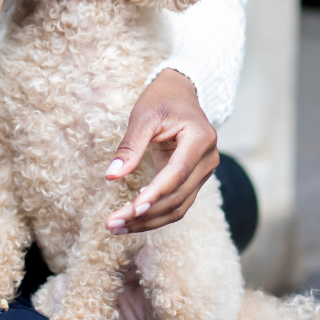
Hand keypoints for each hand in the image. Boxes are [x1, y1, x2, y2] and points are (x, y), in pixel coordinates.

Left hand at [103, 69, 218, 233]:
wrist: (181, 92)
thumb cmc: (162, 99)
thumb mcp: (143, 116)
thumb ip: (130, 147)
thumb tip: (112, 176)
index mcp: (200, 138)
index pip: (178, 172)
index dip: (156, 193)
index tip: (132, 209)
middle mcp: (208, 158)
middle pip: (178, 196)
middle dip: (145, 214)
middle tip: (112, 223)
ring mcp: (204, 171)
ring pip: (179, 206)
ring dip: (149, 221)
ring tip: (117, 227)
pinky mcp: (194, 179)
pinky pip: (177, 203)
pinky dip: (155, 214)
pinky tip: (131, 216)